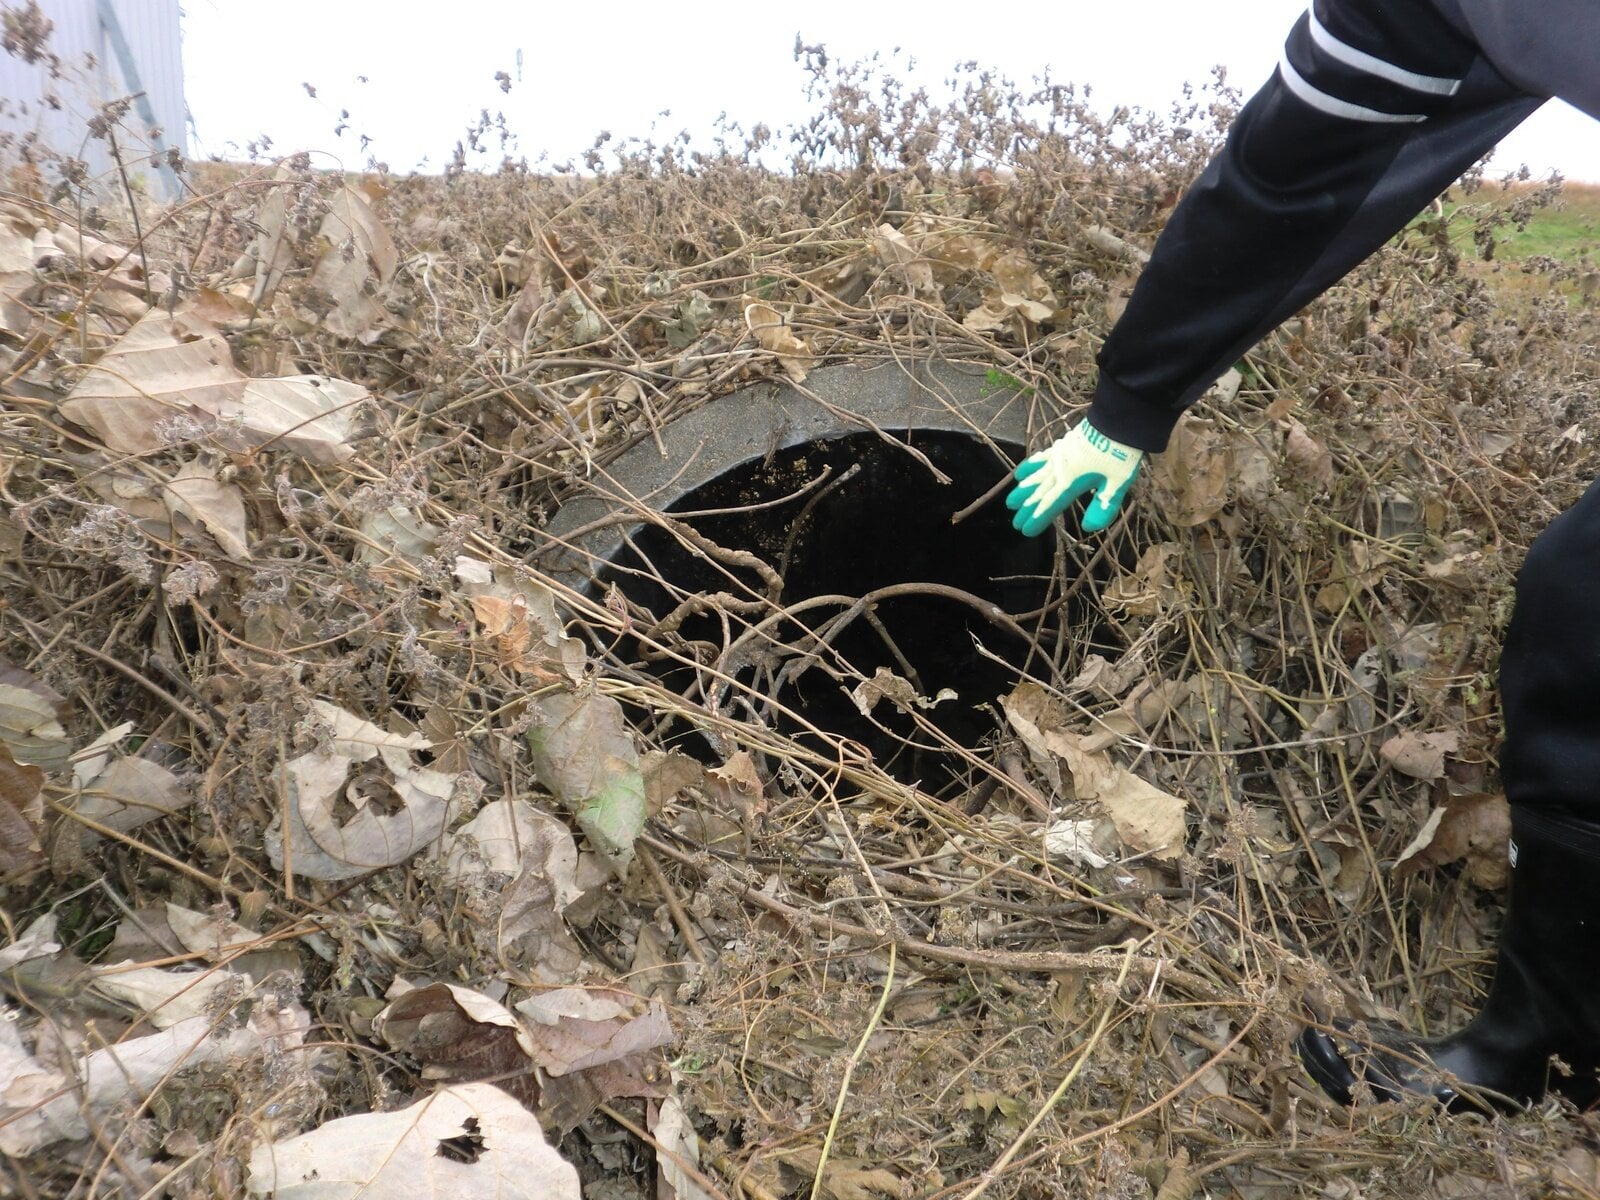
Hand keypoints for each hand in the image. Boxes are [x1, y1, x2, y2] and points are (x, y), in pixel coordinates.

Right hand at [1006, 420, 1142, 536]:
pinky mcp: (1061, 446)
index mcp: (1072, 483)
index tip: (1026, 530)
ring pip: (1035, 477)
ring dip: (1023, 491)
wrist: (1117, 420)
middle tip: (1014, 523)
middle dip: (1026, 509)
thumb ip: (1103, 506)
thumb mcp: (1118, 483)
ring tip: (1010, 502)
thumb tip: (1089, 527)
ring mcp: (1058, 458)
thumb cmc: (1120, 453)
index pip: (1050, 505)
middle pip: (1039, 493)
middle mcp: (1060, 471)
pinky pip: (1040, 459)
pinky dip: (1029, 467)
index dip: (1038, 519)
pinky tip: (1020, 473)